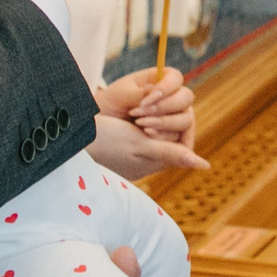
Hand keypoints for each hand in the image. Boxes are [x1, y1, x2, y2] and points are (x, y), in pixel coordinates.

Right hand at [87, 111, 206, 180]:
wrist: (72, 137)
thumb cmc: (106, 142)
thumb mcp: (141, 145)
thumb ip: (172, 152)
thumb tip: (204, 166)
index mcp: (160, 161)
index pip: (186, 136)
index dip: (174, 122)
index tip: (152, 120)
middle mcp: (153, 155)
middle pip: (175, 127)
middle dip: (161, 116)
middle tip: (139, 117)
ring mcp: (139, 146)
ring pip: (162, 120)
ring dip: (152, 112)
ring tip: (134, 113)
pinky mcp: (128, 136)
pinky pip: (148, 119)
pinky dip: (143, 112)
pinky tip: (130, 110)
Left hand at [99, 66, 195, 145]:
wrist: (103, 130)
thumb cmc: (111, 106)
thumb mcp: (121, 96)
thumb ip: (140, 93)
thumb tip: (157, 94)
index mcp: (160, 81)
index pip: (176, 78)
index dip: (166, 87)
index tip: (147, 99)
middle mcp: (172, 99)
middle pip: (186, 98)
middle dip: (164, 107)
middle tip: (140, 114)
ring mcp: (176, 118)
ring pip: (186, 120)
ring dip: (164, 122)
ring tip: (140, 124)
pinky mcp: (175, 138)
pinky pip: (181, 139)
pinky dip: (165, 137)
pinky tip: (147, 135)